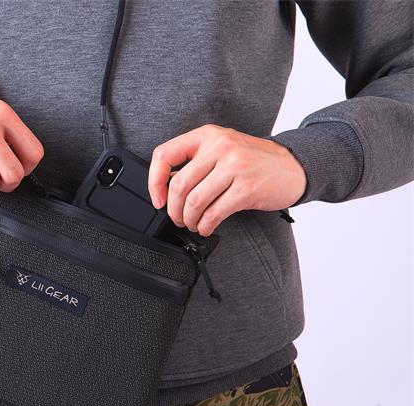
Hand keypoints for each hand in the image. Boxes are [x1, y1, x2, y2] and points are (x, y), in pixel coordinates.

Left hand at [147, 124, 305, 235]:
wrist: (294, 166)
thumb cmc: (254, 161)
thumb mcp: (222, 150)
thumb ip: (195, 162)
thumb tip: (165, 187)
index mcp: (207, 135)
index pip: (165, 155)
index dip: (154, 181)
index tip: (158, 199)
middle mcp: (220, 146)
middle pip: (179, 185)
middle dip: (173, 210)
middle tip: (177, 218)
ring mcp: (234, 166)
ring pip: (194, 201)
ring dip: (188, 220)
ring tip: (193, 223)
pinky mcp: (246, 188)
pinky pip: (214, 213)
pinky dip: (205, 225)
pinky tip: (206, 226)